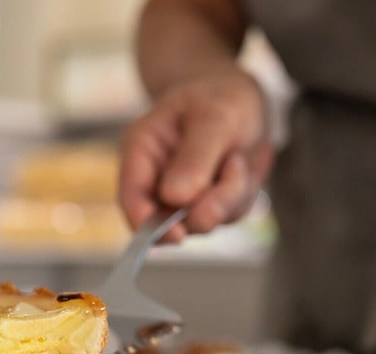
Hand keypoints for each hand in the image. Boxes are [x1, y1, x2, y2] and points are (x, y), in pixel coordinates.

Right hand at [118, 65, 273, 242]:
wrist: (241, 96)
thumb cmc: (220, 96)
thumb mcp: (214, 116)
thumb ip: (195, 158)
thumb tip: (175, 198)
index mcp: (140, 152)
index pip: (132, 198)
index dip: (148, 224)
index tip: (177, 235)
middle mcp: (155, 181)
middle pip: (170, 220)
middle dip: (209, 204)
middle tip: (236, 168)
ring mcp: (180, 197)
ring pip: (205, 220)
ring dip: (232, 195)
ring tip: (238, 157)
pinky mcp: (206, 204)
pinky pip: (227, 216)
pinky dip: (243, 194)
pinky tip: (242, 165)